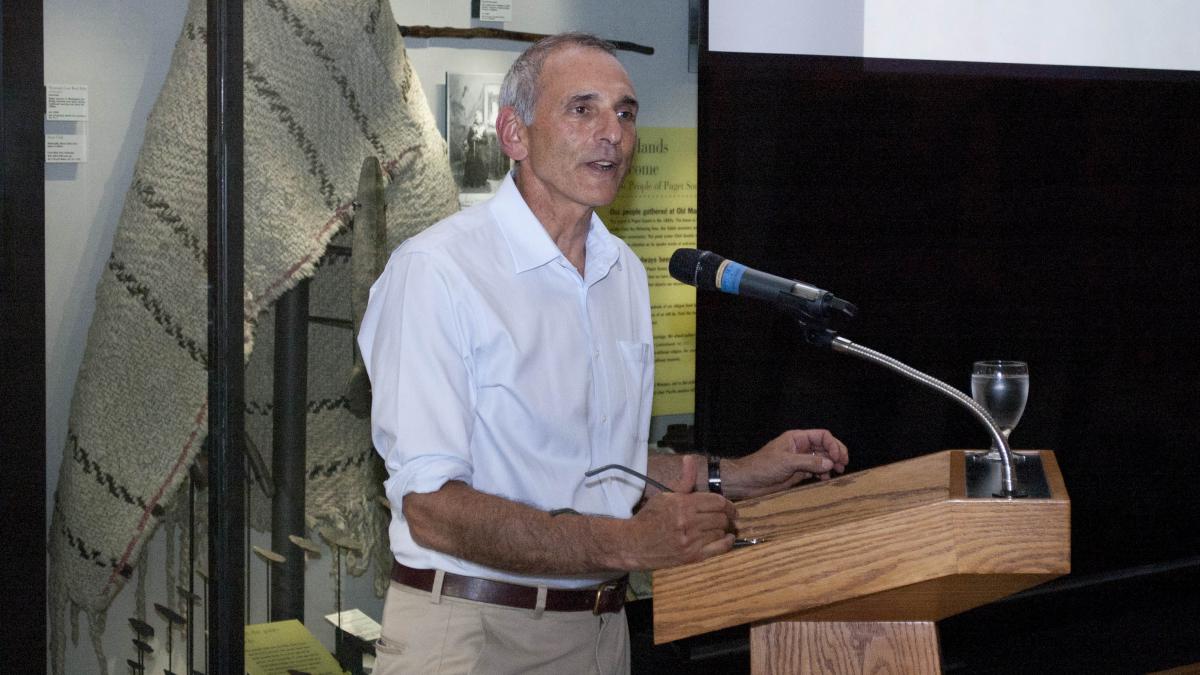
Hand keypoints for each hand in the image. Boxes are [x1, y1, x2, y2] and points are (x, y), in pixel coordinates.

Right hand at [624, 455, 736, 568]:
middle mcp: (688, 522)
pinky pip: (719, 548)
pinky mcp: (692, 556)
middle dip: (727, 516)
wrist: (634, 544)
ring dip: (723, 529)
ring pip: (720, 532)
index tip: (729, 507)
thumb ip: (684, 480)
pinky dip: (727, 542)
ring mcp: (691, 541)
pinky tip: (728, 538)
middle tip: (727, 517)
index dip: (728, 504)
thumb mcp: (664, 495)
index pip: (717, 501)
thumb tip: (690, 458)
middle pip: (721, 517)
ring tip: (721, 527)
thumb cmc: (649, 518)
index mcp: (683, 504)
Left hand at [723, 429, 848, 499]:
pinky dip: (823, 474)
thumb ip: (809, 462)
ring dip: (831, 464)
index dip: (833, 444)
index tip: (838, 457)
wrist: (747, 481)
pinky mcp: (798, 473)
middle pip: (825, 446)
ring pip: (822, 459)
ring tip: (838, 472)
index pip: (822, 436)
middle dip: (836, 454)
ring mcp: (800, 461)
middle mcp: (800, 448)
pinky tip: (825, 479)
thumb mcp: (786, 462)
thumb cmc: (762, 467)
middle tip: (843, 465)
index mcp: (797, 438)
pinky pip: (815, 471)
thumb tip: (830, 462)